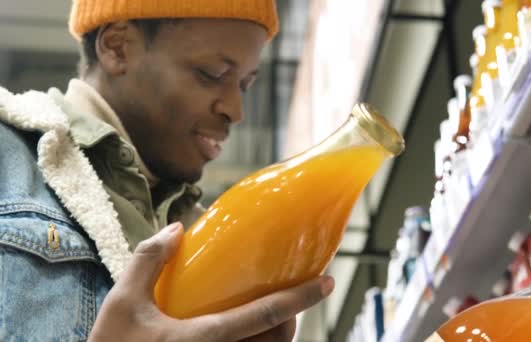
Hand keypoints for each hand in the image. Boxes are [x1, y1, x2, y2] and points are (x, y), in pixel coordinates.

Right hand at [88, 222, 333, 341]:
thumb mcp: (122, 302)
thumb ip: (149, 260)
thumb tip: (178, 227)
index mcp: (204, 339)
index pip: (266, 315)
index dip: (302, 298)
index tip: (327, 282)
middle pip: (278, 341)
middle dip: (292, 319)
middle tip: (294, 294)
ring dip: (277, 334)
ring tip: (274, 310)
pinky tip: (246, 329)